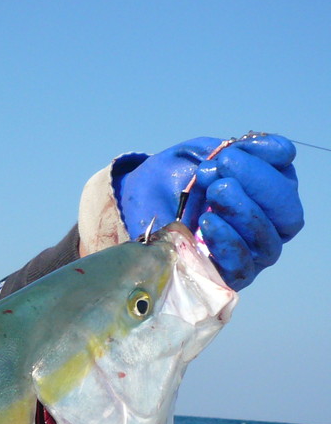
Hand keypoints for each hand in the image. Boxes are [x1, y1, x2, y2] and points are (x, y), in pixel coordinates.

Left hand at [116, 134, 302, 288]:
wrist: (137, 204)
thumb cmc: (175, 177)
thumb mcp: (202, 153)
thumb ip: (240, 149)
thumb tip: (282, 151)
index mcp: (266, 192)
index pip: (286, 183)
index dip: (265, 169)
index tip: (229, 154)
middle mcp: (266, 225)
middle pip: (287, 216)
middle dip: (259, 189)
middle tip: (221, 177)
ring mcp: (249, 253)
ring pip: (268, 243)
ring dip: (244, 213)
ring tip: (215, 193)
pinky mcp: (225, 275)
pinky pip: (241, 267)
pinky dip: (228, 242)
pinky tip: (208, 222)